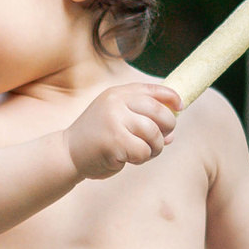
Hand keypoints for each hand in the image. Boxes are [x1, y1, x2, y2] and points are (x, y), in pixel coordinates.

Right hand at [64, 81, 180, 179]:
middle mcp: (116, 102)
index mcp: (117, 93)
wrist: (68, 153)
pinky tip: (130, 159)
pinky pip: (144, 151)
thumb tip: (172, 132)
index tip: (180, 107)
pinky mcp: (115, 141)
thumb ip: (142, 119)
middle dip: (168, 126)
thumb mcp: (117, 118)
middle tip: (164, 138)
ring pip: (153, 133)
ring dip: (155, 147)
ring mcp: (114, 120)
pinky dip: (142, 158)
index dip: (171, 97)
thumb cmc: (97, 138)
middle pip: (159, 111)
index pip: (152, 90)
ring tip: (144, 152)